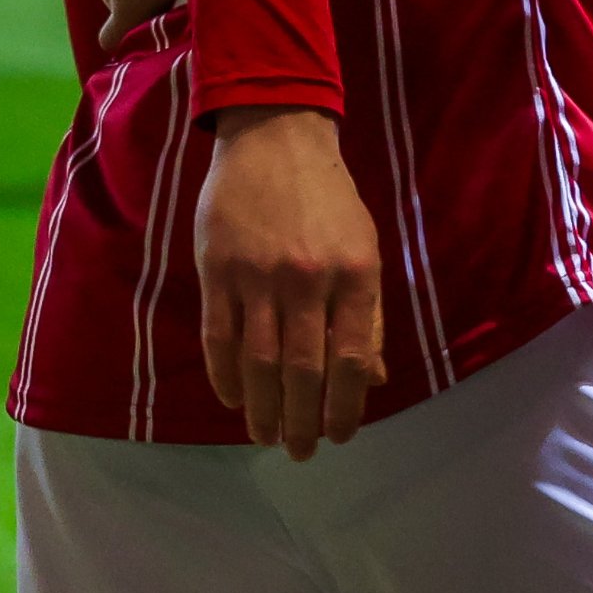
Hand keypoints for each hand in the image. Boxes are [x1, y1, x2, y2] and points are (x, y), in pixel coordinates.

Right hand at [196, 107, 387, 458]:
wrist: (277, 140)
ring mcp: (259, 277)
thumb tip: (374, 379)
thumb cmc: (330, 200)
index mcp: (356, 275)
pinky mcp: (217, 272)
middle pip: (302, 370)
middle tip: (301, 452)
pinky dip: (224, 377)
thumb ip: (368, 315)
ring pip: (257, 362)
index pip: (351, 360)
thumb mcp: (367, 249)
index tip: (341, 435)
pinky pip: (218, 338)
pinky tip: (232, 399)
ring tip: (266, 438)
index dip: (346, 406)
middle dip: (302, 420)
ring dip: (261, 409)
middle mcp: (309, 280)